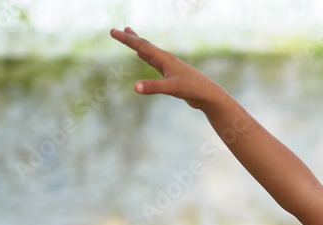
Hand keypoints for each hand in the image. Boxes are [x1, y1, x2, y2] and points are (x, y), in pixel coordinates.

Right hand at [109, 27, 226, 110]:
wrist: (208, 96)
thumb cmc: (193, 89)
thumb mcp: (172, 88)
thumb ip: (153, 87)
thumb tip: (135, 87)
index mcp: (165, 59)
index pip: (141, 46)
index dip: (126, 39)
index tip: (113, 31)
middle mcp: (167, 59)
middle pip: (145, 45)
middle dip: (130, 38)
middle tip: (117, 30)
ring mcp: (169, 67)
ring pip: (150, 52)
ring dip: (138, 45)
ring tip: (130, 37)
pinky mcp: (172, 75)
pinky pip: (154, 62)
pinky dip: (146, 57)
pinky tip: (143, 56)